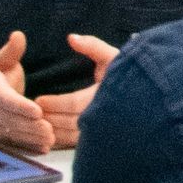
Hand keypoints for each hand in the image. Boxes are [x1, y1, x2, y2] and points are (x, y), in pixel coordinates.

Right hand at [0, 31, 53, 152]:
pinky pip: (17, 144)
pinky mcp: (5, 138)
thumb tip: (18, 35)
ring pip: (16, 134)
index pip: (6, 100)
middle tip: (49, 128)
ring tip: (51, 137)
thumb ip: (11, 51)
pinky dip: (30, 148)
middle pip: (12, 121)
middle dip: (30, 126)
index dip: (20, 106)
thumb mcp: (1, 62)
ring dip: (33, 138)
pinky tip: (44, 149)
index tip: (37, 110)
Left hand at [31, 35, 120, 149]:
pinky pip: (79, 144)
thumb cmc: (129, 74)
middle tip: (33, 112)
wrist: (149, 98)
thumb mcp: (112, 56)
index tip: (39, 99)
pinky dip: (64, 140)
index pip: (74, 103)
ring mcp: (105, 131)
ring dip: (55, 131)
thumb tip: (71, 38)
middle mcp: (106, 117)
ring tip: (39, 122)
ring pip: (74, 137)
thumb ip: (92, 45)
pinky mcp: (103, 140)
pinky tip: (52, 135)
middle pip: (71, 122)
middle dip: (50, 117)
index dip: (54, 103)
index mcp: (106, 96)